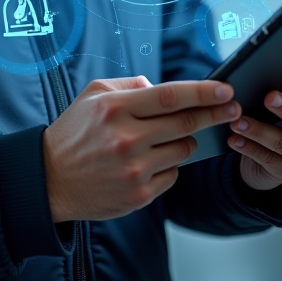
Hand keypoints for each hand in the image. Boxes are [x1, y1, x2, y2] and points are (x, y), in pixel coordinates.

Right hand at [43, 76, 240, 221]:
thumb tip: (162, 89)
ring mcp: (134, 170)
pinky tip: (149, 161)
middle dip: (214, 114)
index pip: (170, 97)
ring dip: (184, 141)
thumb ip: (129, 85)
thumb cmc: (73, 132)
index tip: (226, 90)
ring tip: (165, 138)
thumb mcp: (92, 95)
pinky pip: (172, 175)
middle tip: (232, 109)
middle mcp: (126, 139)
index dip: (203, 93)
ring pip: (183, 151)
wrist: (50, 178)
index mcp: (115, 108)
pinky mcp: (138, 195)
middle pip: (185, 124)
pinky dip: (168, 165)